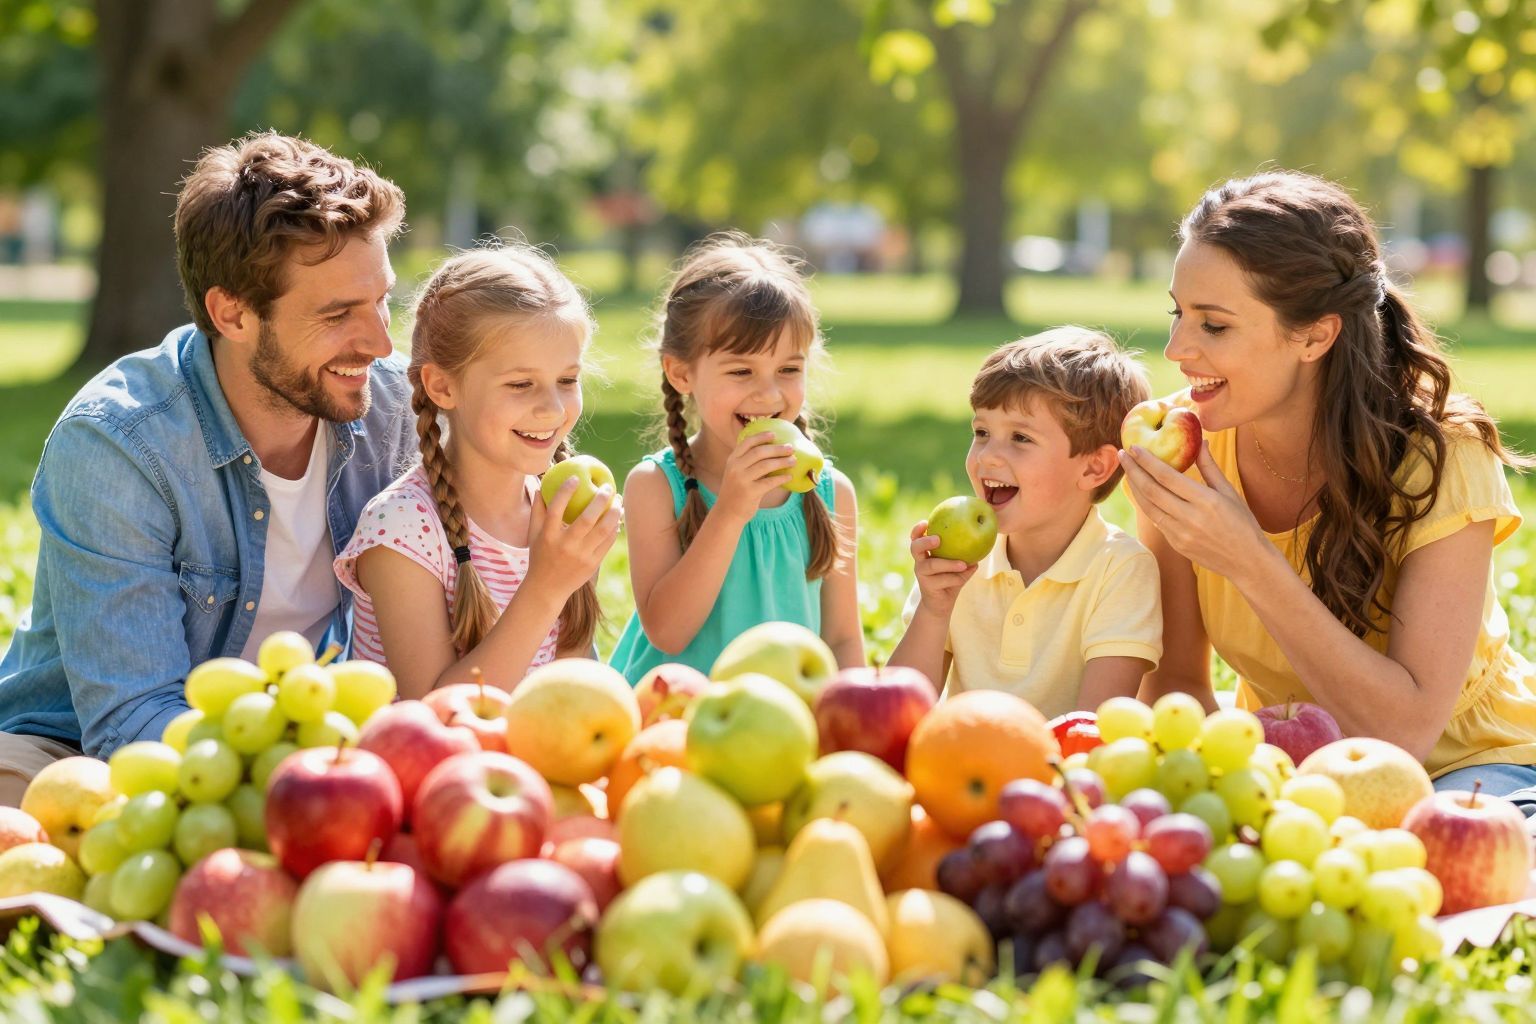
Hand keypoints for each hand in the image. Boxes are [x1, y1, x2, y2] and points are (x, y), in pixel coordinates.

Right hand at [524, 476, 622, 599]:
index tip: (576, 478)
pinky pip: (608, 542)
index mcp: (548, 536)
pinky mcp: (593, 564)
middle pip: (586, 519)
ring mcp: (581, 556)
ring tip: (618, 500)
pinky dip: (614, 528)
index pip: (556, 509)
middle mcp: (565, 546)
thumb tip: (542, 486)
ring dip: (614, 512)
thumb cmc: (540, 556)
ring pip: (603, 530)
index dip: (566, 491)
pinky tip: (617, 517)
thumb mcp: (533, 534)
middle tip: (607, 487)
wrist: (547, 588)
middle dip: (599, 500)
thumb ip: (537, 510)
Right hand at [713, 429, 797, 523]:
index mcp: (732, 460)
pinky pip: (770, 482)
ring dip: (782, 461)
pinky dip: (781, 478)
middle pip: (759, 452)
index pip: (747, 443)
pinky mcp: (750, 492)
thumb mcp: (736, 473)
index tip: (774, 434)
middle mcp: (735, 468)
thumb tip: (771, 451)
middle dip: (777, 448)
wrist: (727, 513)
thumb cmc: (736, 491)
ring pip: (766, 465)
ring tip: (794, 460)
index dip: (761, 437)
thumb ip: (747, 462)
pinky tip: (789, 476)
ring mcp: (742, 480)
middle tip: (790, 448)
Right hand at [909, 520, 976, 618]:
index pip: (916, 538)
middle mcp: (920, 562)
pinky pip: (944, 580)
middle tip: (937, 539)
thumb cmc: (951, 580)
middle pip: (915, 548)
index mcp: (925, 553)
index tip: (926, 522)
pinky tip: (967, 573)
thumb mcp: (959, 566)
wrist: (941, 605)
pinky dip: (957, 578)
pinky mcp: (927, 586)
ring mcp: (922, 575)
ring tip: (963, 564)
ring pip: (932, 565)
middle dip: (925, 541)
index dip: (918, 529)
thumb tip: (984, 539)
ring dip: (949, 564)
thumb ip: (967, 554)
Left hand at [1119, 441, 1269, 581]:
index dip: (1147, 461)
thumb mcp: (1229, 492)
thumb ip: (1210, 467)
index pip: (1167, 477)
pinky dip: (1145, 504)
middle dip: (1133, 471)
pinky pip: (1156, 521)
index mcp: (1206, 501)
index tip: (1134, 448)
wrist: (1247, 561)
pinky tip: (1140, 492)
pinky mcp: (1176, 544)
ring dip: (1134, 488)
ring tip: (1127, 471)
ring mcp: (1180, 534)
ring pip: (1148, 507)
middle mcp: (1190, 517)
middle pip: (1151, 491)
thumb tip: (1200, 440)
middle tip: (1122, 455)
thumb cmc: (1242, 523)